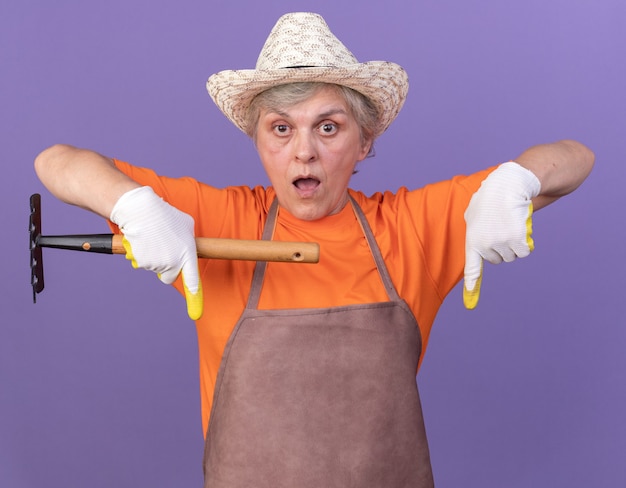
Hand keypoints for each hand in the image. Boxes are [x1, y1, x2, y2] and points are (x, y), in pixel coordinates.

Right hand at [110, 186, 202, 319]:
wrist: (142, 211)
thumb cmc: (165, 215)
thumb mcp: (185, 225)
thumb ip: (188, 240)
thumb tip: (188, 246)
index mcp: (187, 254)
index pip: (192, 281)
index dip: (194, 297)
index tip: (196, 313)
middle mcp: (174, 262)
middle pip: (169, 276)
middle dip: (166, 268)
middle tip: (164, 250)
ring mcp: (157, 263)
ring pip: (155, 268)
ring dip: (153, 257)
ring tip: (153, 238)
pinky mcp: (142, 262)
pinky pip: (142, 264)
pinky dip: (142, 255)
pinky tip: (143, 240)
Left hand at [463, 162, 540, 308]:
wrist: (507, 185)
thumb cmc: (490, 197)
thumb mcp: (474, 213)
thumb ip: (475, 229)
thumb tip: (479, 240)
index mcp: (472, 240)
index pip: (471, 267)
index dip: (472, 285)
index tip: (469, 304)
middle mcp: (484, 246)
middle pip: (498, 260)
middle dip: (501, 247)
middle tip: (501, 227)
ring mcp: (500, 244)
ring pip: (512, 256)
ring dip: (514, 243)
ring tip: (509, 223)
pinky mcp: (516, 240)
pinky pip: (524, 251)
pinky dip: (526, 242)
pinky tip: (520, 226)